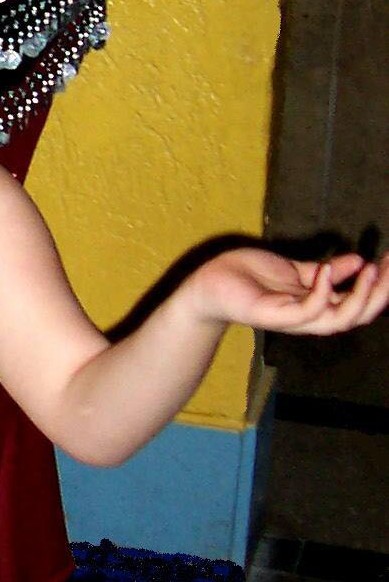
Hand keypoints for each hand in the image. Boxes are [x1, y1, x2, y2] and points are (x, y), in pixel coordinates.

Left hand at [185, 247, 388, 336]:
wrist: (209, 284)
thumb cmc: (248, 278)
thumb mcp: (295, 270)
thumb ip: (326, 271)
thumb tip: (359, 261)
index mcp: (319, 306)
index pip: (361, 303)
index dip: (382, 285)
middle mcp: (311, 316)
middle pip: (359, 315)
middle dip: (382, 293)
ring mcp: (293, 318)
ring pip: (340, 319)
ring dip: (361, 297)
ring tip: (372, 270)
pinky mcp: (274, 315)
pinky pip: (307, 311)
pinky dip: (323, 293)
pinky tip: (329, 270)